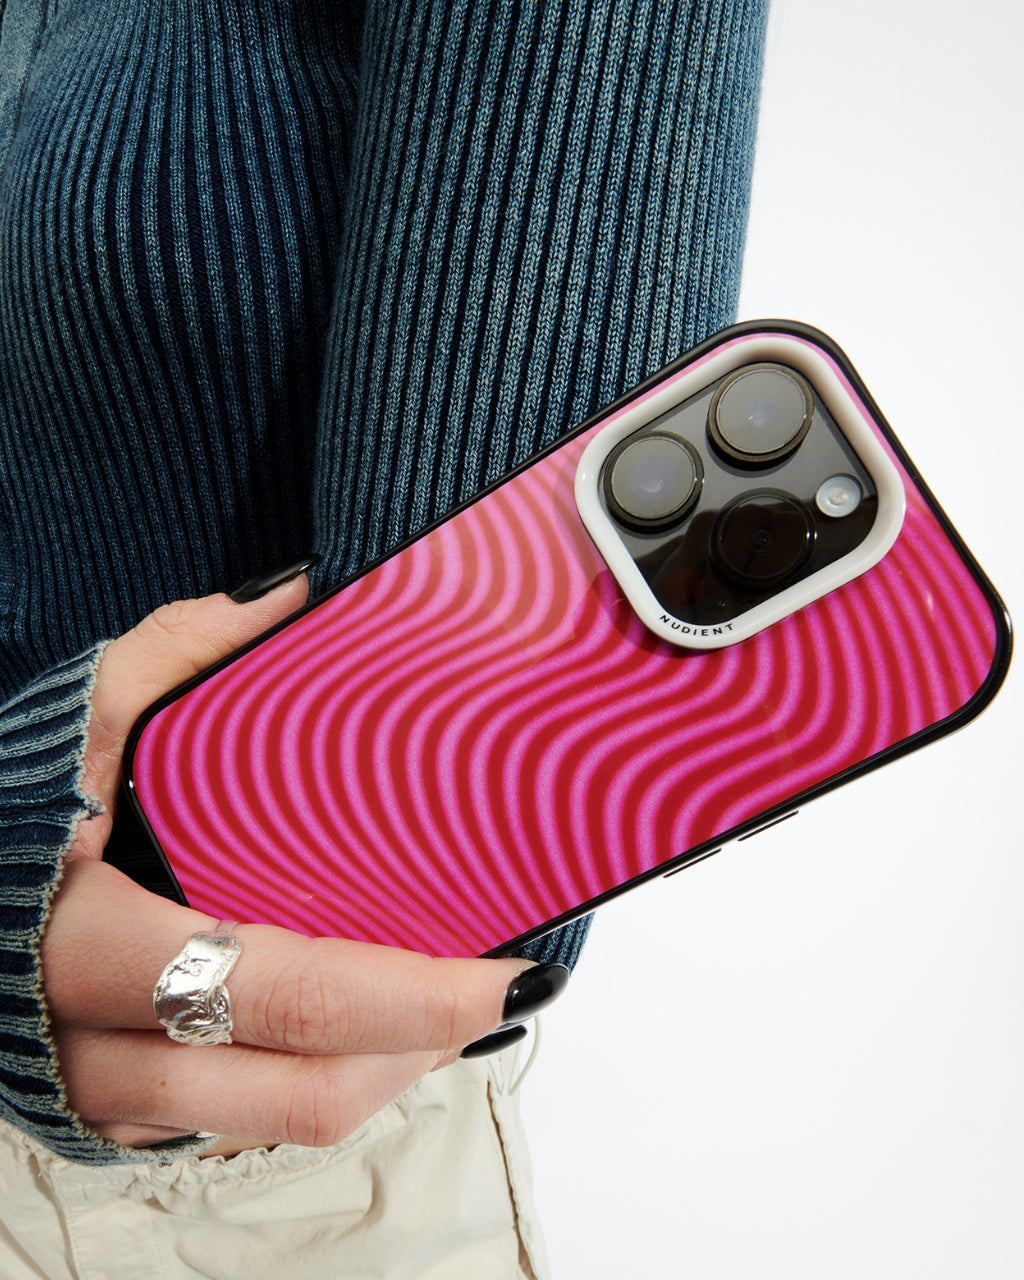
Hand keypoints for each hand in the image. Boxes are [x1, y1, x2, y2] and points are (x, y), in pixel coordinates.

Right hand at [43, 584, 560, 1152]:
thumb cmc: (6, 800)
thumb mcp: (86, 705)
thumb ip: (188, 646)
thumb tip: (307, 595)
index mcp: (96, 941)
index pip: (292, 994)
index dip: (419, 999)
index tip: (509, 972)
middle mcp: (101, 1042)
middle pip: (307, 1086)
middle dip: (427, 1046)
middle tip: (505, 994)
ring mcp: (109, 1092)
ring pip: (284, 1120)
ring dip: (386, 1074)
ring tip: (455, 1012)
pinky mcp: (120, 1111)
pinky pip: (247, 1120)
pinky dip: (326, 1081)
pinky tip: (375, 1029)